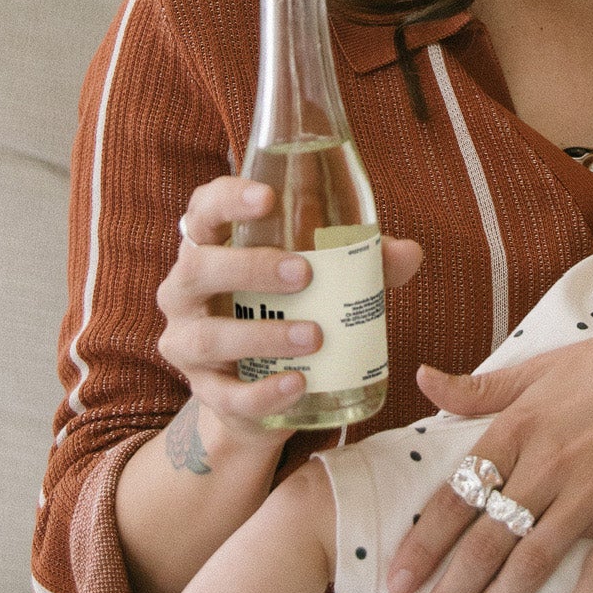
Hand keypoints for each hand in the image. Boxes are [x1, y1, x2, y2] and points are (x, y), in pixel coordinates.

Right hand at [156, 175, 424, 449]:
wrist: (258, 391)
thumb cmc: (288, 310)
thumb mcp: (322, 280)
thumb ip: (362, 264)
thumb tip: (408, 253)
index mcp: (210, 248)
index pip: (203, 210)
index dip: (228, 199)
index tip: (268, 197)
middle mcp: (185, 291)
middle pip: (197, 268)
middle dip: (249, 267)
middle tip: (303, 273)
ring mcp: (187, 343)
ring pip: (207, 338)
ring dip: (262, 335)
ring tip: (315, 336)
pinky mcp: (205, 392)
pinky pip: (226, 395)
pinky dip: (262, 392)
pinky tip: (298, 384)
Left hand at [388, 313, 592, 592]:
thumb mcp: (537, 368)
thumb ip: (477, 388)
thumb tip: (420, 380)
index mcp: (517, 431)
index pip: (457, 498)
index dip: (424, 545)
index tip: (397, 583)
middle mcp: (546, 467)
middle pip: (485, 542)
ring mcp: (590, 495)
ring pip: (532, 562)